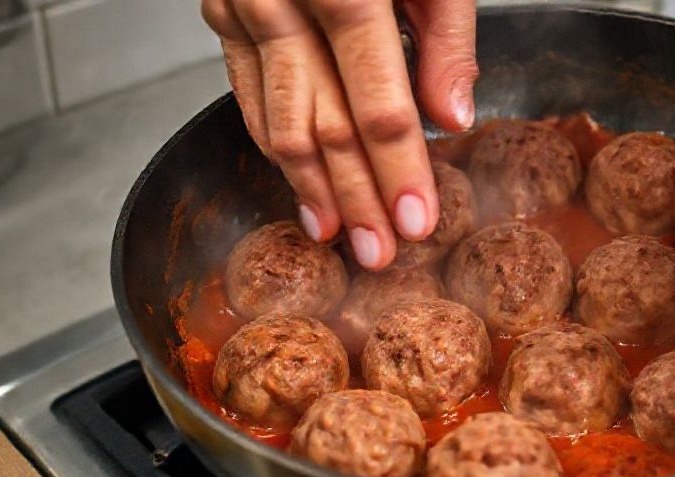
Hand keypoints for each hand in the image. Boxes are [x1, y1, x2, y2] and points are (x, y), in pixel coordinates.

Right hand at [201, 0, 477, 268]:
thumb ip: (444, 36)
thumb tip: (451, 118)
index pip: (378, 105)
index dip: (398, 170)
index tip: (416, 222)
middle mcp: (282, 2)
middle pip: (323, 128)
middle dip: (355, 200)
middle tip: (376, 253)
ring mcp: (244, 8)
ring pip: (277, 121)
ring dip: (310, 187)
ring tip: (334, 234)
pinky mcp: (223, 12)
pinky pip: (245, 95)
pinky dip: (273, 145)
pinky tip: (298, 181)